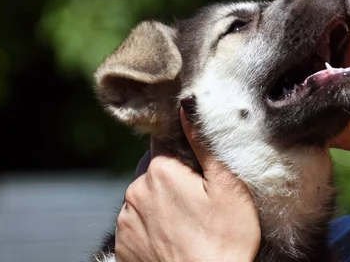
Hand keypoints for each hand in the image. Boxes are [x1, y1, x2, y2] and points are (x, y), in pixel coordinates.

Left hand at [114, 109, 260, 261]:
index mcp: (159, 170)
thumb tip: (186, 103)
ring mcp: (125, 221)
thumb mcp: (227, 185)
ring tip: (186, 222)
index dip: (183, 154)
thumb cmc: (225, 239)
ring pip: (142, 197)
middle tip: (198, 200)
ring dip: (158, 202)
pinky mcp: (123, 246)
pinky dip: (149, 226)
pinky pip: (134, 223)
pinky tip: (172, 237)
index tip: (198, 172)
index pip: (164, 143)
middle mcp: (134, 191)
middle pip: (152, 170)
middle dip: (170, 178)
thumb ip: (203, 141)